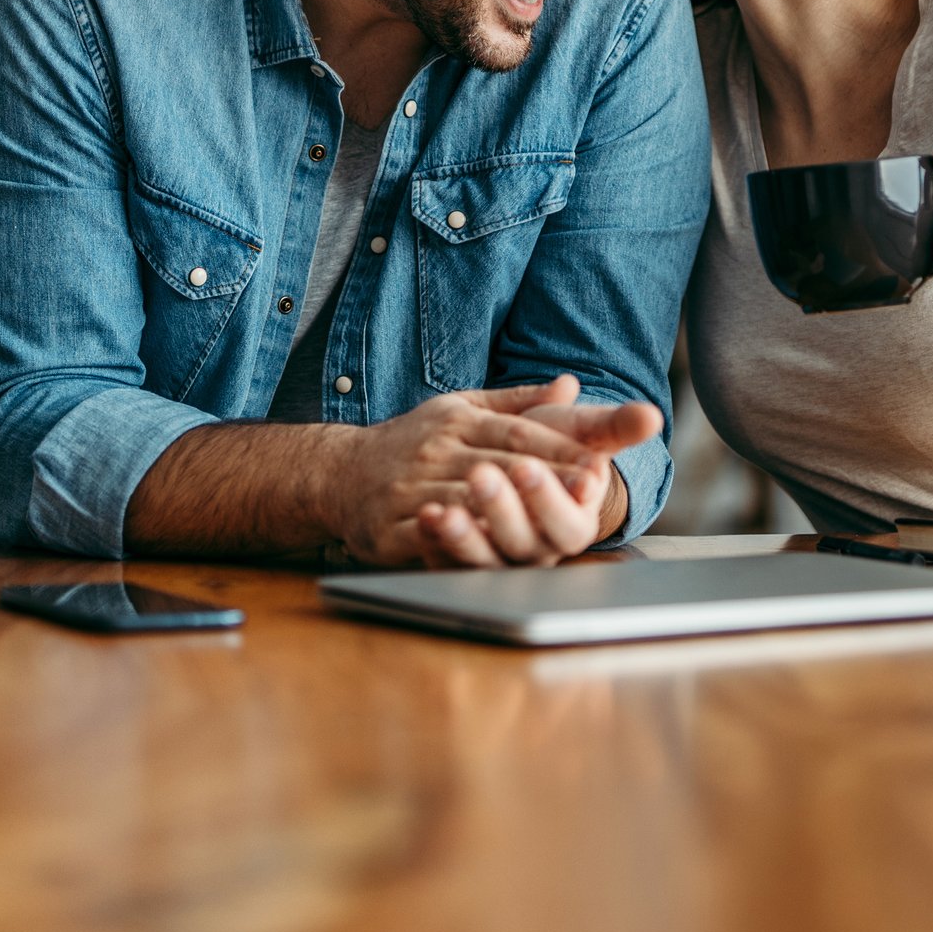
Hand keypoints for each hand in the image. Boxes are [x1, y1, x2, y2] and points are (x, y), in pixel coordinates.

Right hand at [325, 377, 654, 567]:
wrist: (335, 472)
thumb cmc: (412, 442)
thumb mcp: (461, 409)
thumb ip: (517, 402)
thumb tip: (570, 383)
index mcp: (457, 421)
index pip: (517, 432)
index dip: (558, 448)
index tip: (597, 462)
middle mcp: (434, 450)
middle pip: (498, 465)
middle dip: (545, 479)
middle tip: (588, 492)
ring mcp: (408, 488)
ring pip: (463, 499)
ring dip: (502, 510)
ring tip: (543, 520)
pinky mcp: (387, 527)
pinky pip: (425, 534)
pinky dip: (453, 540)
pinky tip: (481, 548)